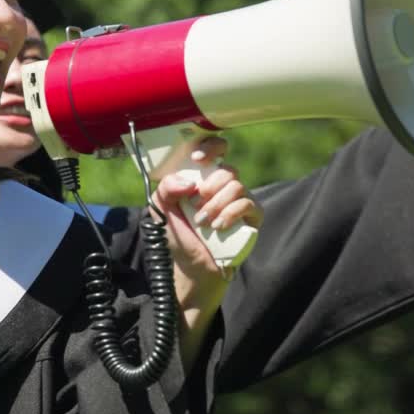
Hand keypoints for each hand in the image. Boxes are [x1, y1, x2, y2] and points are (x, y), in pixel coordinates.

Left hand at [153, 136, 262, 308]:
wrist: (192, 266)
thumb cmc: (178, 234)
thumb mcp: (161, 209)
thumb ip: (166, 189)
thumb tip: (189, 182)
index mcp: (204, 177)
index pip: (216, 149)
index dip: (211, 147)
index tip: (197, 159)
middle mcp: (224, 185)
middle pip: (227, 169)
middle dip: (209, 186)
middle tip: (196, 204)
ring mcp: (240, 200)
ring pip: (237, 185)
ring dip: (217, 204)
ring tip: (204, 222)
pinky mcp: (252, 217)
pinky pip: (248, 204)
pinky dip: (231, 213)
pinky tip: (218, 227)